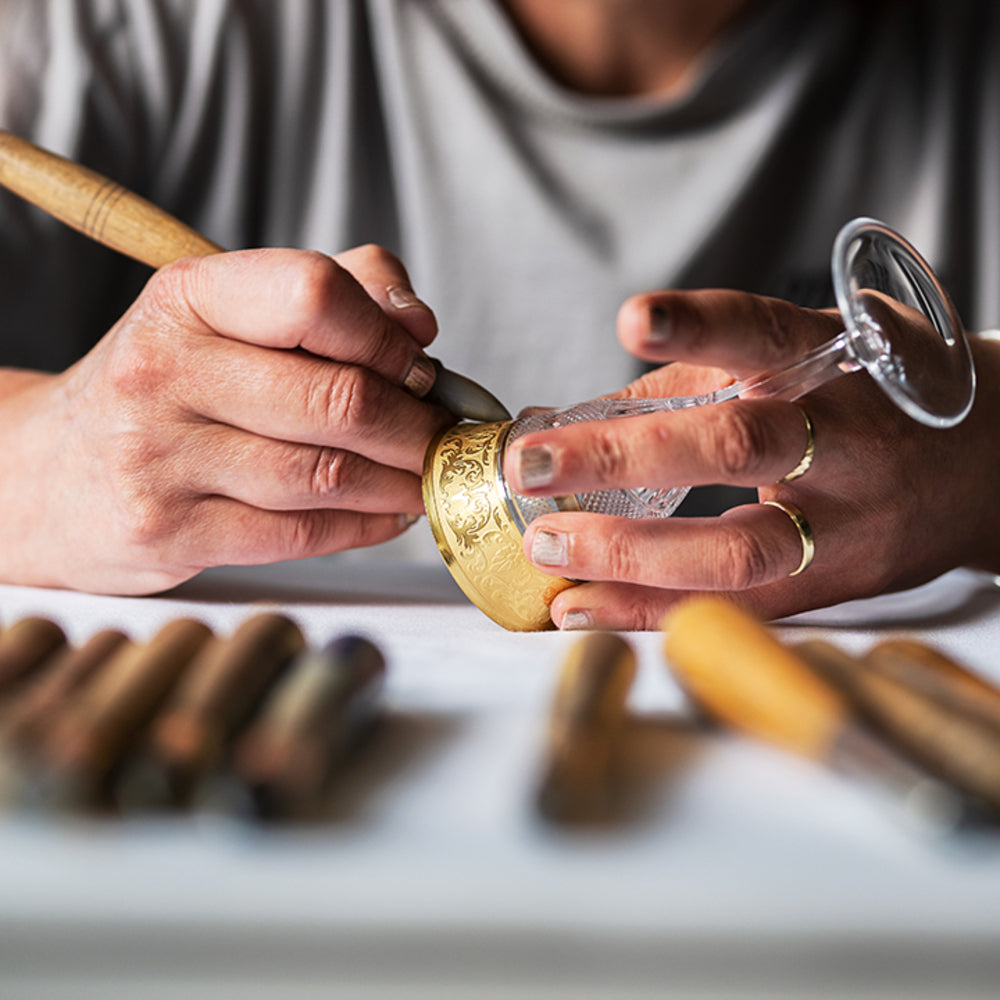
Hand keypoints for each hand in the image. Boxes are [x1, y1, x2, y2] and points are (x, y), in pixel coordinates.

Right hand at [0, 245, 451, 592]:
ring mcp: (160, 457)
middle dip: (417, 424)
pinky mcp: (168, 531)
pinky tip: (391, 513)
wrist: (49, 475)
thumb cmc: (165, 389)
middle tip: (446, 436)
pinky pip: (300, 533)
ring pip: (327, 473)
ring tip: (428, 476)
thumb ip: (330, 291)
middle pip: (338, 397)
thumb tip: (418, 321)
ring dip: (402, 480)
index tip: (422, 366)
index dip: (389, 335)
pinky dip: (365, 526)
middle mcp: (164, 370)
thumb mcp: (223, 316)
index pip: (314, 293)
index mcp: (187, 297)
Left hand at [504, 290, 999, 628]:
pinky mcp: (837, 584)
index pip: (764, 333)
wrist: (992, 464)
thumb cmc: (877, 398)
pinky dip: (650, 611)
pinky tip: (579, 608)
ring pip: (738, 549)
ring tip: (548, 546)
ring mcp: (847, 522)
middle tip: (532, 466)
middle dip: (620, 456)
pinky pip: (737, 607)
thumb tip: (579, 413)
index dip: (700, 325)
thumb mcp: (808, 357)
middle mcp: (846, 440)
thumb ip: (697, 378)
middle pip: (736, 446)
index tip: (635, 319)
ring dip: (628, 552)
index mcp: (834, 362)